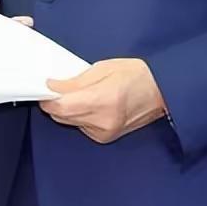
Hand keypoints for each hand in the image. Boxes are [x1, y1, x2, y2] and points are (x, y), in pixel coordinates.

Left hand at [39, 58, 167, 143]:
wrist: (161, 91)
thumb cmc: (135, 74)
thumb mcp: (102, 68)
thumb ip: (75, 80)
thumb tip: (53, 86)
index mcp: (103, 101)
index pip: (62, 107)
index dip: (48, 97)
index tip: (44, 87)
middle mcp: (103, 122)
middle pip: (62, 116)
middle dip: (55, 102)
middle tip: (59, 87)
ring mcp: (105, 132)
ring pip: (70, 122)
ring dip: (67, 109)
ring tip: (79, 94)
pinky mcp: (107, 137)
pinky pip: (81, 127)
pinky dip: (79, 116)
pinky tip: (90, 104)